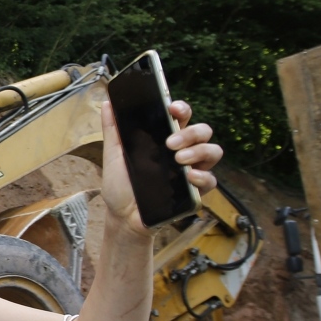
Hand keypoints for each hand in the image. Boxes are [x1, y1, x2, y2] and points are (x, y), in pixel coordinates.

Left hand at [99, 99, 223, 234]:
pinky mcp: (194, 192)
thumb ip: (112, 130)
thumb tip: (107, 103)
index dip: (182, 109)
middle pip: (202, 131)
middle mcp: (182, 151)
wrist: (121, 218)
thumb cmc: (120, 186)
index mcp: (164, 138)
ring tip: (179, 159)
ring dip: (199, 151)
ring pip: (212, 151)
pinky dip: (203, 176)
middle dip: (191, 132)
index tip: (172, 108)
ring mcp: (190, 171)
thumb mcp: (113, 156)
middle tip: (170, 142)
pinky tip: (189, 176)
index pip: (181, 117)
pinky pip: (211, 180)